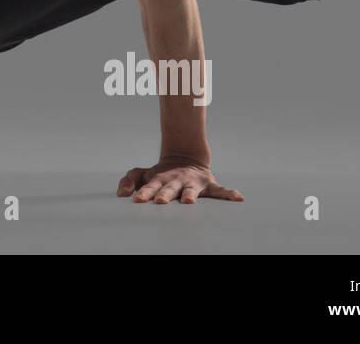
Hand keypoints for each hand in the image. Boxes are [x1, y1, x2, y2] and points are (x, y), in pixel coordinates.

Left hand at [116, 156, 243, 203]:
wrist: (185, 158)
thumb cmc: (160, 173)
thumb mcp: (143, 173)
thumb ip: (129, 180)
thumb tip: (121, 194)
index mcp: (159, 179)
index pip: (150, 187)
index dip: (143, 192)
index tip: (137, 199)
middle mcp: (176, 181)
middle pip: (169, 189)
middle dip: (164, 195)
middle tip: (160, 201)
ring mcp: (193, 183)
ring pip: (191, 190)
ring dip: (190, 195)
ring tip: (189, 201)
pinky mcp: (208, 185)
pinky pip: (221, 191)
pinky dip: (230, 194)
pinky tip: (238, 198)